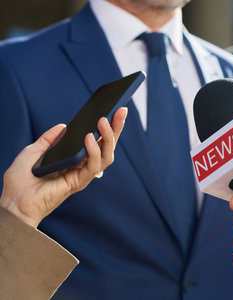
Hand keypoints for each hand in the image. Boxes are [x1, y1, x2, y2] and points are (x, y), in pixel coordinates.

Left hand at [0, 107, 127, 227]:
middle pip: (107, 147)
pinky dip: (94, 151)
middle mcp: (82, 167)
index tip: (115, 110)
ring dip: (108, 138)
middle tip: (121, 111)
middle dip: (116, 128)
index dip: (108, 127)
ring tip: (103, 121)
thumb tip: (64, 126)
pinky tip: (89, 137)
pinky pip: (93, 166)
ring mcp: (82, 175)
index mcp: (74, 160)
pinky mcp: (79, 182)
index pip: (97, 141)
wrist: (13, 203)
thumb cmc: (21, 182)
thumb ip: (49, 140)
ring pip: (106, 156)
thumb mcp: (33, 152)